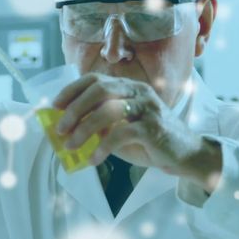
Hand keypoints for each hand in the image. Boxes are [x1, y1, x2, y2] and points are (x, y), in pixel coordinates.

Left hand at [52, 74, 221, 187]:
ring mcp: (147, 108)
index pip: (95, 79)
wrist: (184, 155)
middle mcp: (138, 92)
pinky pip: (121, 134)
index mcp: (129, 88)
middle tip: (60, 129)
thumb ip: (100, 125)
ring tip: (71, 146)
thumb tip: (67, 129)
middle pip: (99, 89)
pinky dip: (102, 147)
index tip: (54, 106)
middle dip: (74, 108)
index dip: (71, 90)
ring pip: (108, 110)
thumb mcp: (121, 129)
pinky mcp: (153, 128)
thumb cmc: (149, 142)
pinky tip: (94, 160)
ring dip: (84, 129)